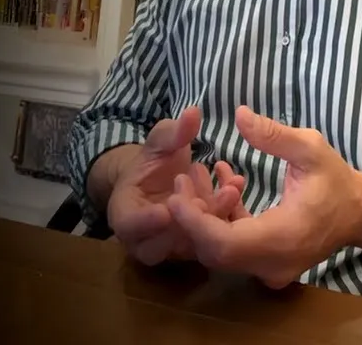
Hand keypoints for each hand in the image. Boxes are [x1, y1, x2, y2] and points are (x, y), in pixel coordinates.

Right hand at [107, 107, 246, 265]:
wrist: (160, 183)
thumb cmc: (151, 164)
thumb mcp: (159, 144)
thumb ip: (173, 132)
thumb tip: (193, 111)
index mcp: (125, 215)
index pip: (131, 225)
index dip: (146, 220)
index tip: (165, 209)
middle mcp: (145, 239)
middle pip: (165, 240)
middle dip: (189, 218)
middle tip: (206, 196)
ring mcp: (171, 249)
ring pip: (192, 242)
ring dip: (212, 216)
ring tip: (230, 188)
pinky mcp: (194, 249)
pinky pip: (209, 239)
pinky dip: (223, 216)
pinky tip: (237, 187)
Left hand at [167, 106, 361, 288]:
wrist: (361, 214)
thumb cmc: (337, 180)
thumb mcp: (311, 149)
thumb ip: (274, 134)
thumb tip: (239, 114)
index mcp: (284, 237)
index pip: (225, 243)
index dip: (194, 222)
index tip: (176, 194)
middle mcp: (274, 262)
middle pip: (216, 252)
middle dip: (191, 219)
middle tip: (180, 182)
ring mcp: (271, 268)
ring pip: (222, 252)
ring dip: (203, 218)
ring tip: (193, 180)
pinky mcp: (267, 264)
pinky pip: (234, 247)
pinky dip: (221, 220)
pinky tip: (220, 185)